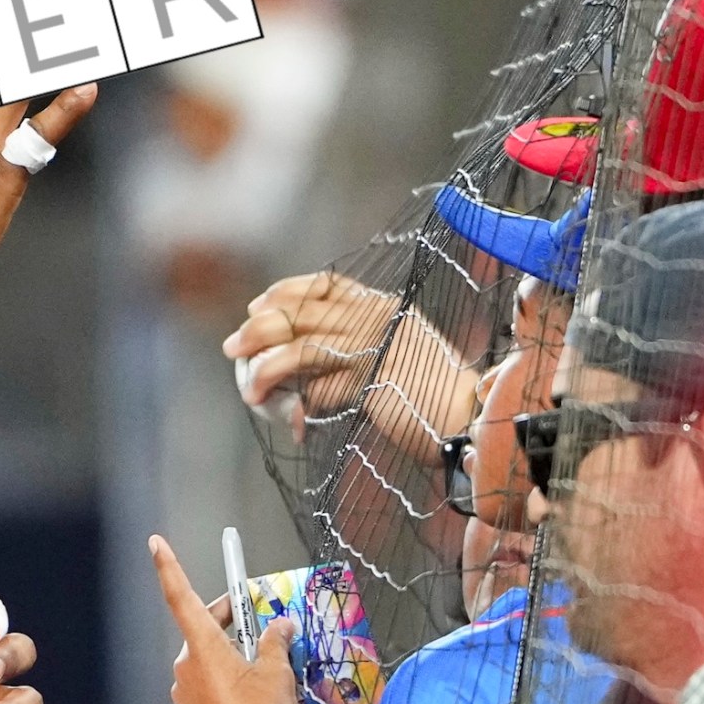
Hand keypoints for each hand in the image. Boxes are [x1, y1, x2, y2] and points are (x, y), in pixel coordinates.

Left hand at [148, 537, 305, 703]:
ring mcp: (187, 691)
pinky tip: (256, 684)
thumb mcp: (277, 672)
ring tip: (268, 657)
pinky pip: (209, 681)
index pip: (180, 597)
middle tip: (258, 612)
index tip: (156, 545)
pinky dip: (229, 673)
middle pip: (202, 627)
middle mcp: (187, 666)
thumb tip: (280, 626)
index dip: (168, 567)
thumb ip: (276, 641)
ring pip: (208, 656)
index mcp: (203, 648)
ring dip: (233, 650)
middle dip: (230, 616)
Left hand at [223, 271, 464, 463]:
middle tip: (233, 347)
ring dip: (267, 369)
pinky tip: (294, 418)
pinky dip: (301, 403)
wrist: (470, 416)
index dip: (285, 292)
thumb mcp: (395, 356)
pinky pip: (320, 388)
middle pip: (303, 313)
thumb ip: (356, 349)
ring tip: (250, 389)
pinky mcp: (372, 381)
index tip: (257, 304)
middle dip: (259, 329)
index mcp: (384, 306)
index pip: (325, 285)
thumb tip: (304, 368)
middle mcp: (377, 318)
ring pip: (301, 347)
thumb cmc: (433, 394)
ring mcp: (375, 347)